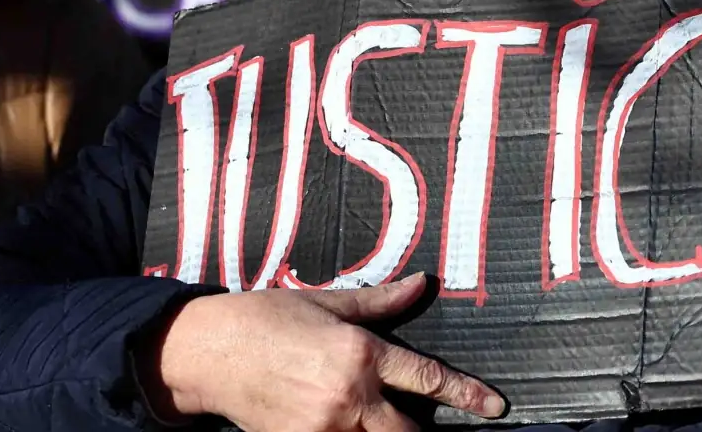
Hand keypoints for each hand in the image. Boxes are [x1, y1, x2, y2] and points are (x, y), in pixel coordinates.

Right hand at [141, 273, 502, 430]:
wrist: (207, 351)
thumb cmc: (264, 319)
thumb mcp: (324, 302)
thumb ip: (378, 301)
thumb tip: (421, 285)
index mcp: (360, 352)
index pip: (428, 379)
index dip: (467, 395)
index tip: (493, 406)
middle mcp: (349, 395)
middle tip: (427, 427)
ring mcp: (325, 427)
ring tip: (377, 420)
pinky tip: (344, 425)